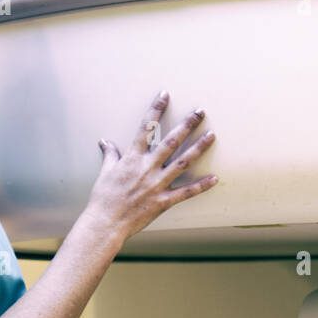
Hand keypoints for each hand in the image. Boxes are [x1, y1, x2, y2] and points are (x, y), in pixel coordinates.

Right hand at [84, 91, 216, 243]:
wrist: (105, 222)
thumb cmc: (103, 198)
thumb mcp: (105, 173)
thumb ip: (110, 155)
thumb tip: (105, 142)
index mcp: (132, 158)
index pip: (146, 128)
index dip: (156, 110)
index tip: (165, 95)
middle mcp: (147, 168)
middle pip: (171, 141)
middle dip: (187, 125)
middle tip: (200, 111)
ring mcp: (157, 185)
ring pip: (182, 162)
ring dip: (198, 148)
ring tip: (212, 135)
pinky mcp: (162, 202)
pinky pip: (185, 193)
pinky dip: (200, 186)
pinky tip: (214, 178)